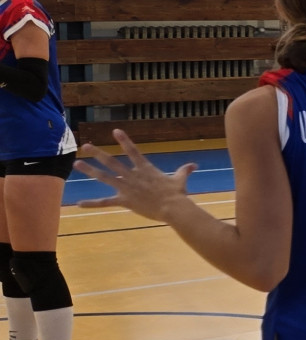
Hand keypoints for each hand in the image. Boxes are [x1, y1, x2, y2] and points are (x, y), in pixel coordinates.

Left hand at [75, 131, 197, 219]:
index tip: (115, 131)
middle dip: (98, 153)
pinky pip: (106, 202)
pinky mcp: (124, 201)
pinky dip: (93, 203)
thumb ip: (184, 170)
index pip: (133, 151)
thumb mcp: (180, 180)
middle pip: (112, 162)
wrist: (173, 208)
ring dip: (90, 170)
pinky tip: (79, 203)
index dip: (124, 140)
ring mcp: (127, 188)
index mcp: (145, 169)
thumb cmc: (177, 194)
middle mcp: (133, 176)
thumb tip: (194, 165)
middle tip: (86, 146)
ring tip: (77, 163)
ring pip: (105, 177)